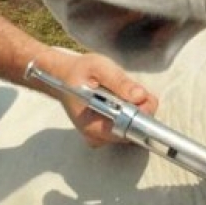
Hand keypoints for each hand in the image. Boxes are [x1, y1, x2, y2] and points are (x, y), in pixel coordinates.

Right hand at [42, 52, 158, 146]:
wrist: (63, 77)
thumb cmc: (78, 72)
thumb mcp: (98, 67)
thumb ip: (119, 81)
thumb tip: (139, 96)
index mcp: (92, 126)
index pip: (128, 130)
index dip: (141, 114)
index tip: (142, 96)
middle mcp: (97, 136)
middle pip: (133, 131)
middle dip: (138, 109)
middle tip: (128, 89)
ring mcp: (101, 137)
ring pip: (132, 128)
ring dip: (134, 109)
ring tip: (119, 93)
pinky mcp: (106, 133)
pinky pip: (127, 126)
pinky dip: (129, 111)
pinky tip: (119, 99)